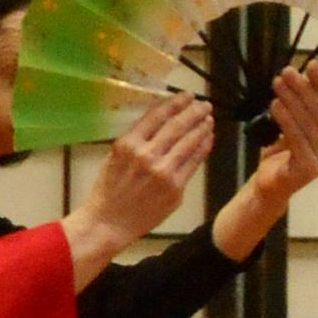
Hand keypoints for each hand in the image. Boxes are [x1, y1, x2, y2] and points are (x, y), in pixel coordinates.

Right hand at [68, 93, 212, 275]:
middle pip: (177, 126)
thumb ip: (137, 140)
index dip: (176, 103)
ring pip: (189, 143)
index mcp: (128, 144)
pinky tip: (207, 140)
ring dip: (202, 128)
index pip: (157, 116)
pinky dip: (203, 148)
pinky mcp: (175, 188)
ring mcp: (163, 172)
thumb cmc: (109, 190)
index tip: (187, 95)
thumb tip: (162, 123)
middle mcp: (147, 155)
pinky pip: (194, 163)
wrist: (109, 222)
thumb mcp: (114, 156)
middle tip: (205, 104)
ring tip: (209, 119)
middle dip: (194, 112)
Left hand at [245, 62, 317, 205]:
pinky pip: (296, 138)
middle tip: (286, 71)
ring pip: (307, 123)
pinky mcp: (311, 169)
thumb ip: (304, 106)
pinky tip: (275, 104)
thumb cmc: (283, 153)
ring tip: (277, 83)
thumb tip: (306, 73)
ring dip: (291, 99)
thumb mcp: (295, 125)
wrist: (270, 184)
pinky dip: (285, 119)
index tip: (311, 64)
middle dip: (302, 89)